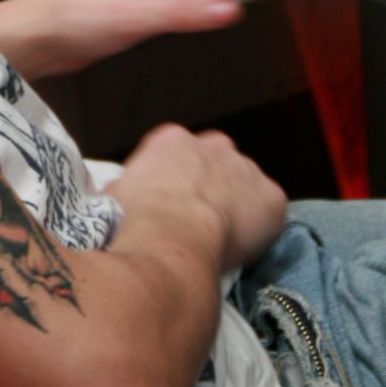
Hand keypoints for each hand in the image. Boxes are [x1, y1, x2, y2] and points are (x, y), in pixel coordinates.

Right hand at [108, 121, 287, 272]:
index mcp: (172, 140)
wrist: (171, 236)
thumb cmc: (135, 219)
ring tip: (221, 237)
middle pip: (216, 163)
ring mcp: (246, 169)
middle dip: (211, 185)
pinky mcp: (271, 197)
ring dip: (237, 205)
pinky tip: (243, 246)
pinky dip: (261, 227)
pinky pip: (269, 211)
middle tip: (198, 218)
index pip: (178, 153)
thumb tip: (119, 198)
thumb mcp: (114, 194)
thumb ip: (125, 188)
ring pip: (245, 186)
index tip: (171, 203)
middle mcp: (213, 145)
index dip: (175, 181)